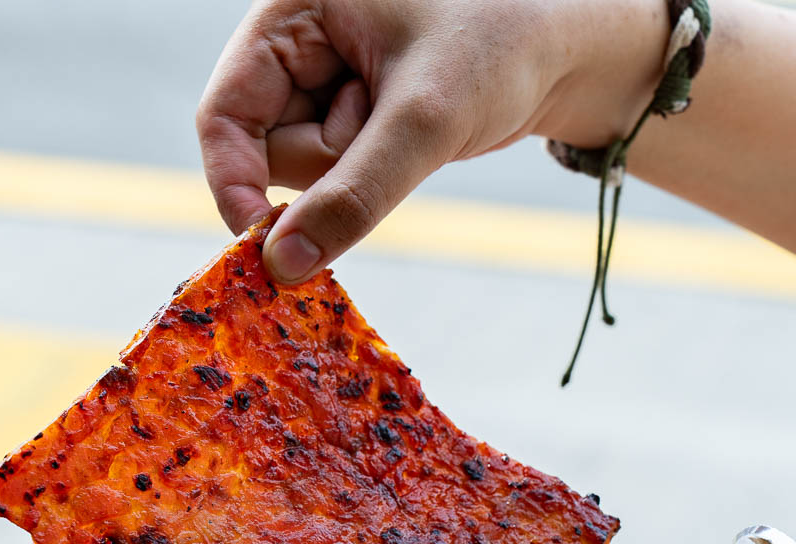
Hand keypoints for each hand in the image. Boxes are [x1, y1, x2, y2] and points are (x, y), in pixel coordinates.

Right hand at [195, 0, 667, 282]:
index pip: (224, 110)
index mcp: (293, 10)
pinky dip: (372, 172)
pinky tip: (416, 134)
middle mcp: (297, 42)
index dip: (234, 180)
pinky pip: (335, 174)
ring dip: (356, 167)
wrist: (571, 50)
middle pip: (263, 147)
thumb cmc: (503, 45)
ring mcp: (324, 82)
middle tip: (391, 129)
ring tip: (416, 120)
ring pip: (302, 169)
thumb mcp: (426, 117)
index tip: (261, 242)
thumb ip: (353, 194)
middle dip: (327, 160)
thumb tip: (283, 266)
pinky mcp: (353, 116)